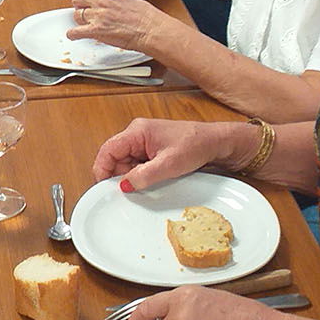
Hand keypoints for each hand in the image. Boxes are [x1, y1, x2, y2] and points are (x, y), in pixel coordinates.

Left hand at [69, 0, 159, 52]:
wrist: (150, 29)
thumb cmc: (143, 15)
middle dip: (79, 4)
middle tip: (84, 9)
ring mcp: (98, 15)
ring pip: (76, 15)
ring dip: (80, 20)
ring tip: (87, 23)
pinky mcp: (96, 30)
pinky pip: (75, 32)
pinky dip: (73, 34)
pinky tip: (76, 35)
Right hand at [91, 116, 224, 189]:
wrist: (216, 143)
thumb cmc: (196, 144)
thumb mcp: (169, 164)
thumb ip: (144, 175)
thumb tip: (124, 185)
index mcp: (137, 131)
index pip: (108, 150)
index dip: (102, 169)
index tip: (105, 187)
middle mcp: (138, 134)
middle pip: (115, 158)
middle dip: (120, 175)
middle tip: (133, 188)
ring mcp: (144, 142)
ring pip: (126, 163)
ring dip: (133, 176)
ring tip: (150, 181)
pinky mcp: (152, 150)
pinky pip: (138, 164)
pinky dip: (142, 175)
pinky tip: (154, 179)